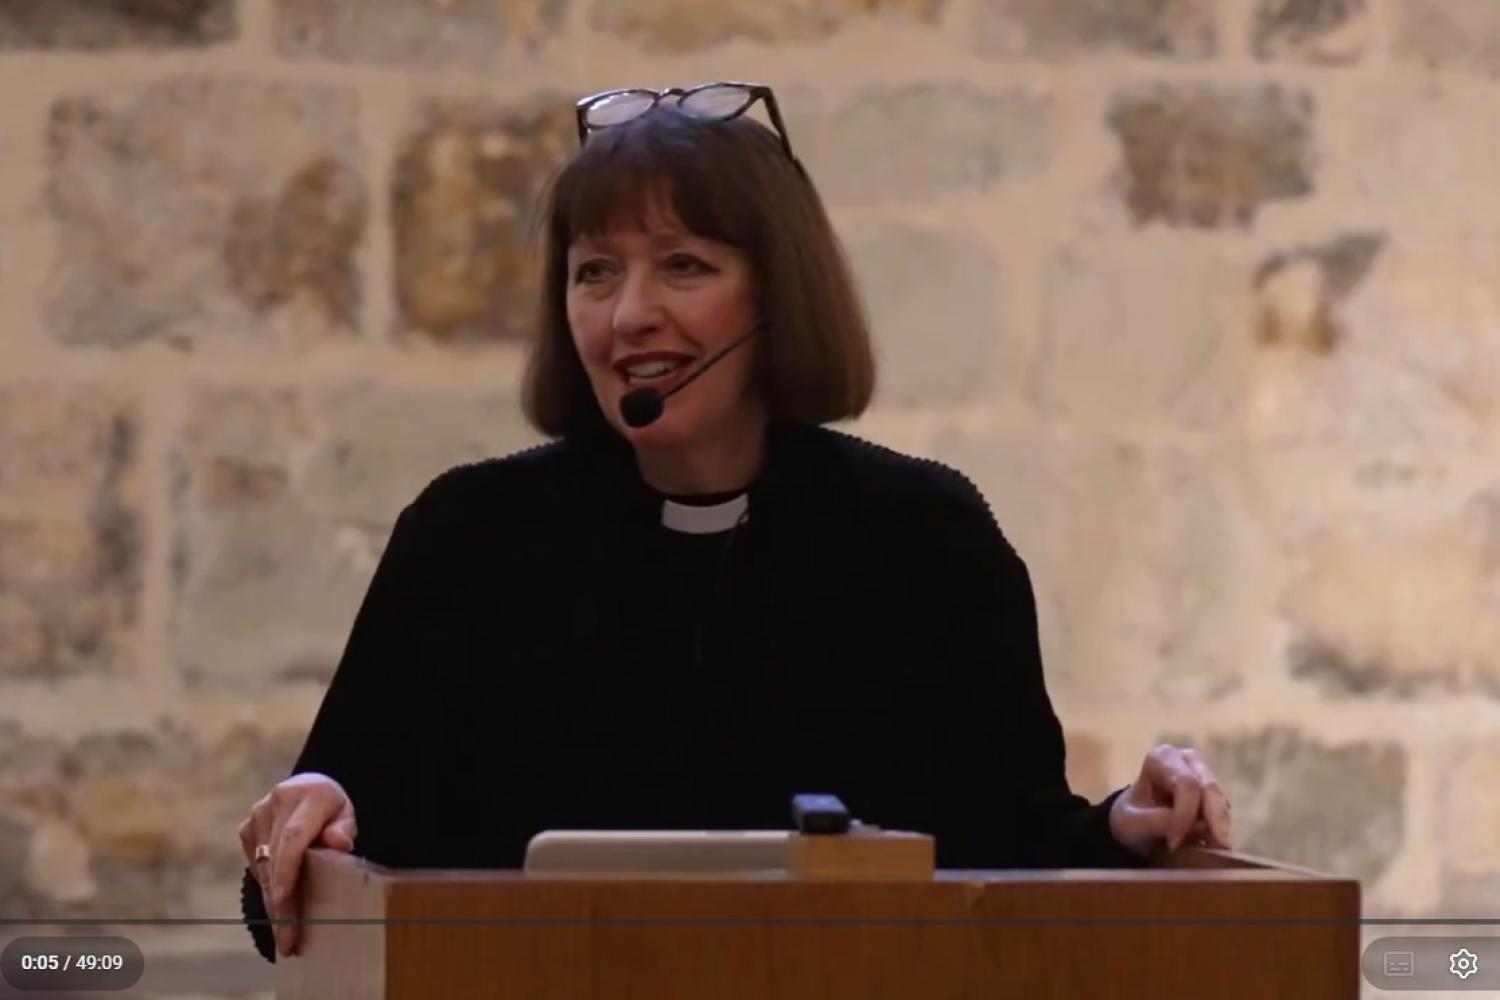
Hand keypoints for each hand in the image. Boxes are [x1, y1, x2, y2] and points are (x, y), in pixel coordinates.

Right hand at [237, 773, 356, 956]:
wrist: (309, 788)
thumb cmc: (333, 810)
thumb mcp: (347, 815)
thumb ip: (344, 829)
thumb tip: (338, 844)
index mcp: (309, 795)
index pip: (293, 838)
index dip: (286, 873)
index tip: (283, 904)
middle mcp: (279, 801)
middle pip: (276, 859)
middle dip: (280, 903)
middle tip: (288, 939)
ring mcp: (258, 814)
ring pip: (263, 868)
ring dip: (271, 903)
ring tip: (285, 936)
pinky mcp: (246, 828)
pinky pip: (256, 866)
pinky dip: (267, 889)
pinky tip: (278, 911)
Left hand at [1107, 744, 1232, 856]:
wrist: (1133, 823)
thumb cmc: (1130, 818)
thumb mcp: (1132, 823)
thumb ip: (1158, 821)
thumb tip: (1198, 826)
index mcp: (1161, 759)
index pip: (1186, 783)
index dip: (1185, 814)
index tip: (1174, 843)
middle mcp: (1186, 760)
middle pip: (1210, 788)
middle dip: (1215, 820)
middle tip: (1218, 849)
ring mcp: (1203, 774)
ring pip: (1221, 801)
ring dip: (1219, 828)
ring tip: (1211, 851)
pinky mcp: (1213, 794)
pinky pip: (1223, 813)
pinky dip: (1220, 831)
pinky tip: (1213, 847)